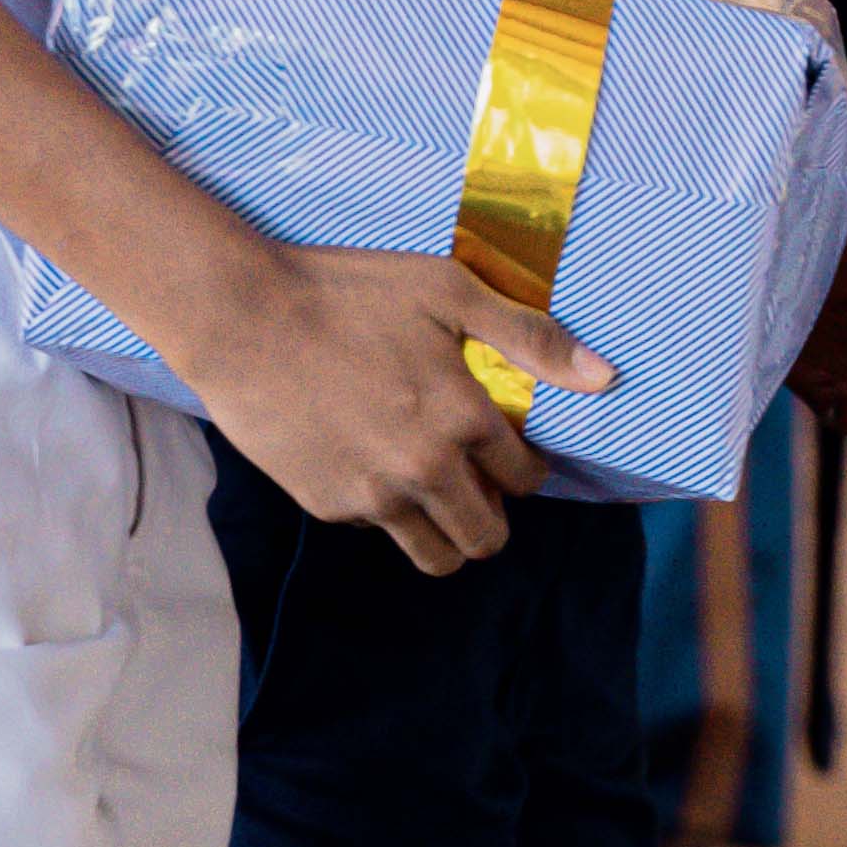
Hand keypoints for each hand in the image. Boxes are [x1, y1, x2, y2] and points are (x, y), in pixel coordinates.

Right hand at [185, 240, 613, 575]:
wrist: (242, 319)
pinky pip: (377, 529)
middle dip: (495, 516)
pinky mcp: (327, 505)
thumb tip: (604, 377)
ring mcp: (373, 496)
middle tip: (481, 484)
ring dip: (448, 533)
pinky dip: (386, 511)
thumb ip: (531, 337)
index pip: (526, 478)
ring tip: (438, 495)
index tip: (512, 452)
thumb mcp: (448, 291)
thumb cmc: (348, 293)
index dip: (527, 467)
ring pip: (436, 555)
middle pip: (487, 537)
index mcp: (464, 419)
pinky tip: (371, 463)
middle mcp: (425, 470)